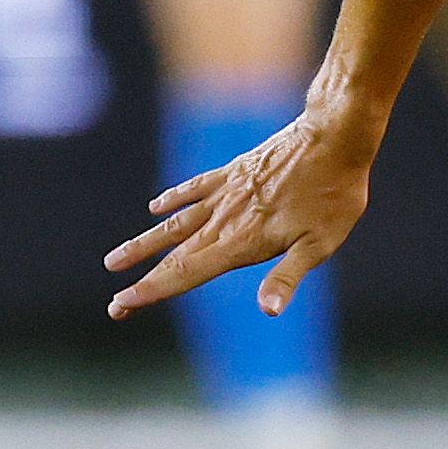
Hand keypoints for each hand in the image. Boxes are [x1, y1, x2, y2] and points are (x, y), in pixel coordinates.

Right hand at [104, 111, 374, 317]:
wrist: (334, 138)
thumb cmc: (334, 196)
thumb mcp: (320, 245)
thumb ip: (288, 276)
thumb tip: (269, 310)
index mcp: (242, 241)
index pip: (186, 273)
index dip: (152, 291)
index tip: (120, 305)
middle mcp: (225, 218)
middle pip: (175, 257)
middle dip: (143, 281)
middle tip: (115, 306)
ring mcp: (226, 193)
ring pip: (175, 223)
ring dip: (144, 243)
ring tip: (113, 261)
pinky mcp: (234, 171)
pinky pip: (195, 187)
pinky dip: (173, 198)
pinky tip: (155, 208)